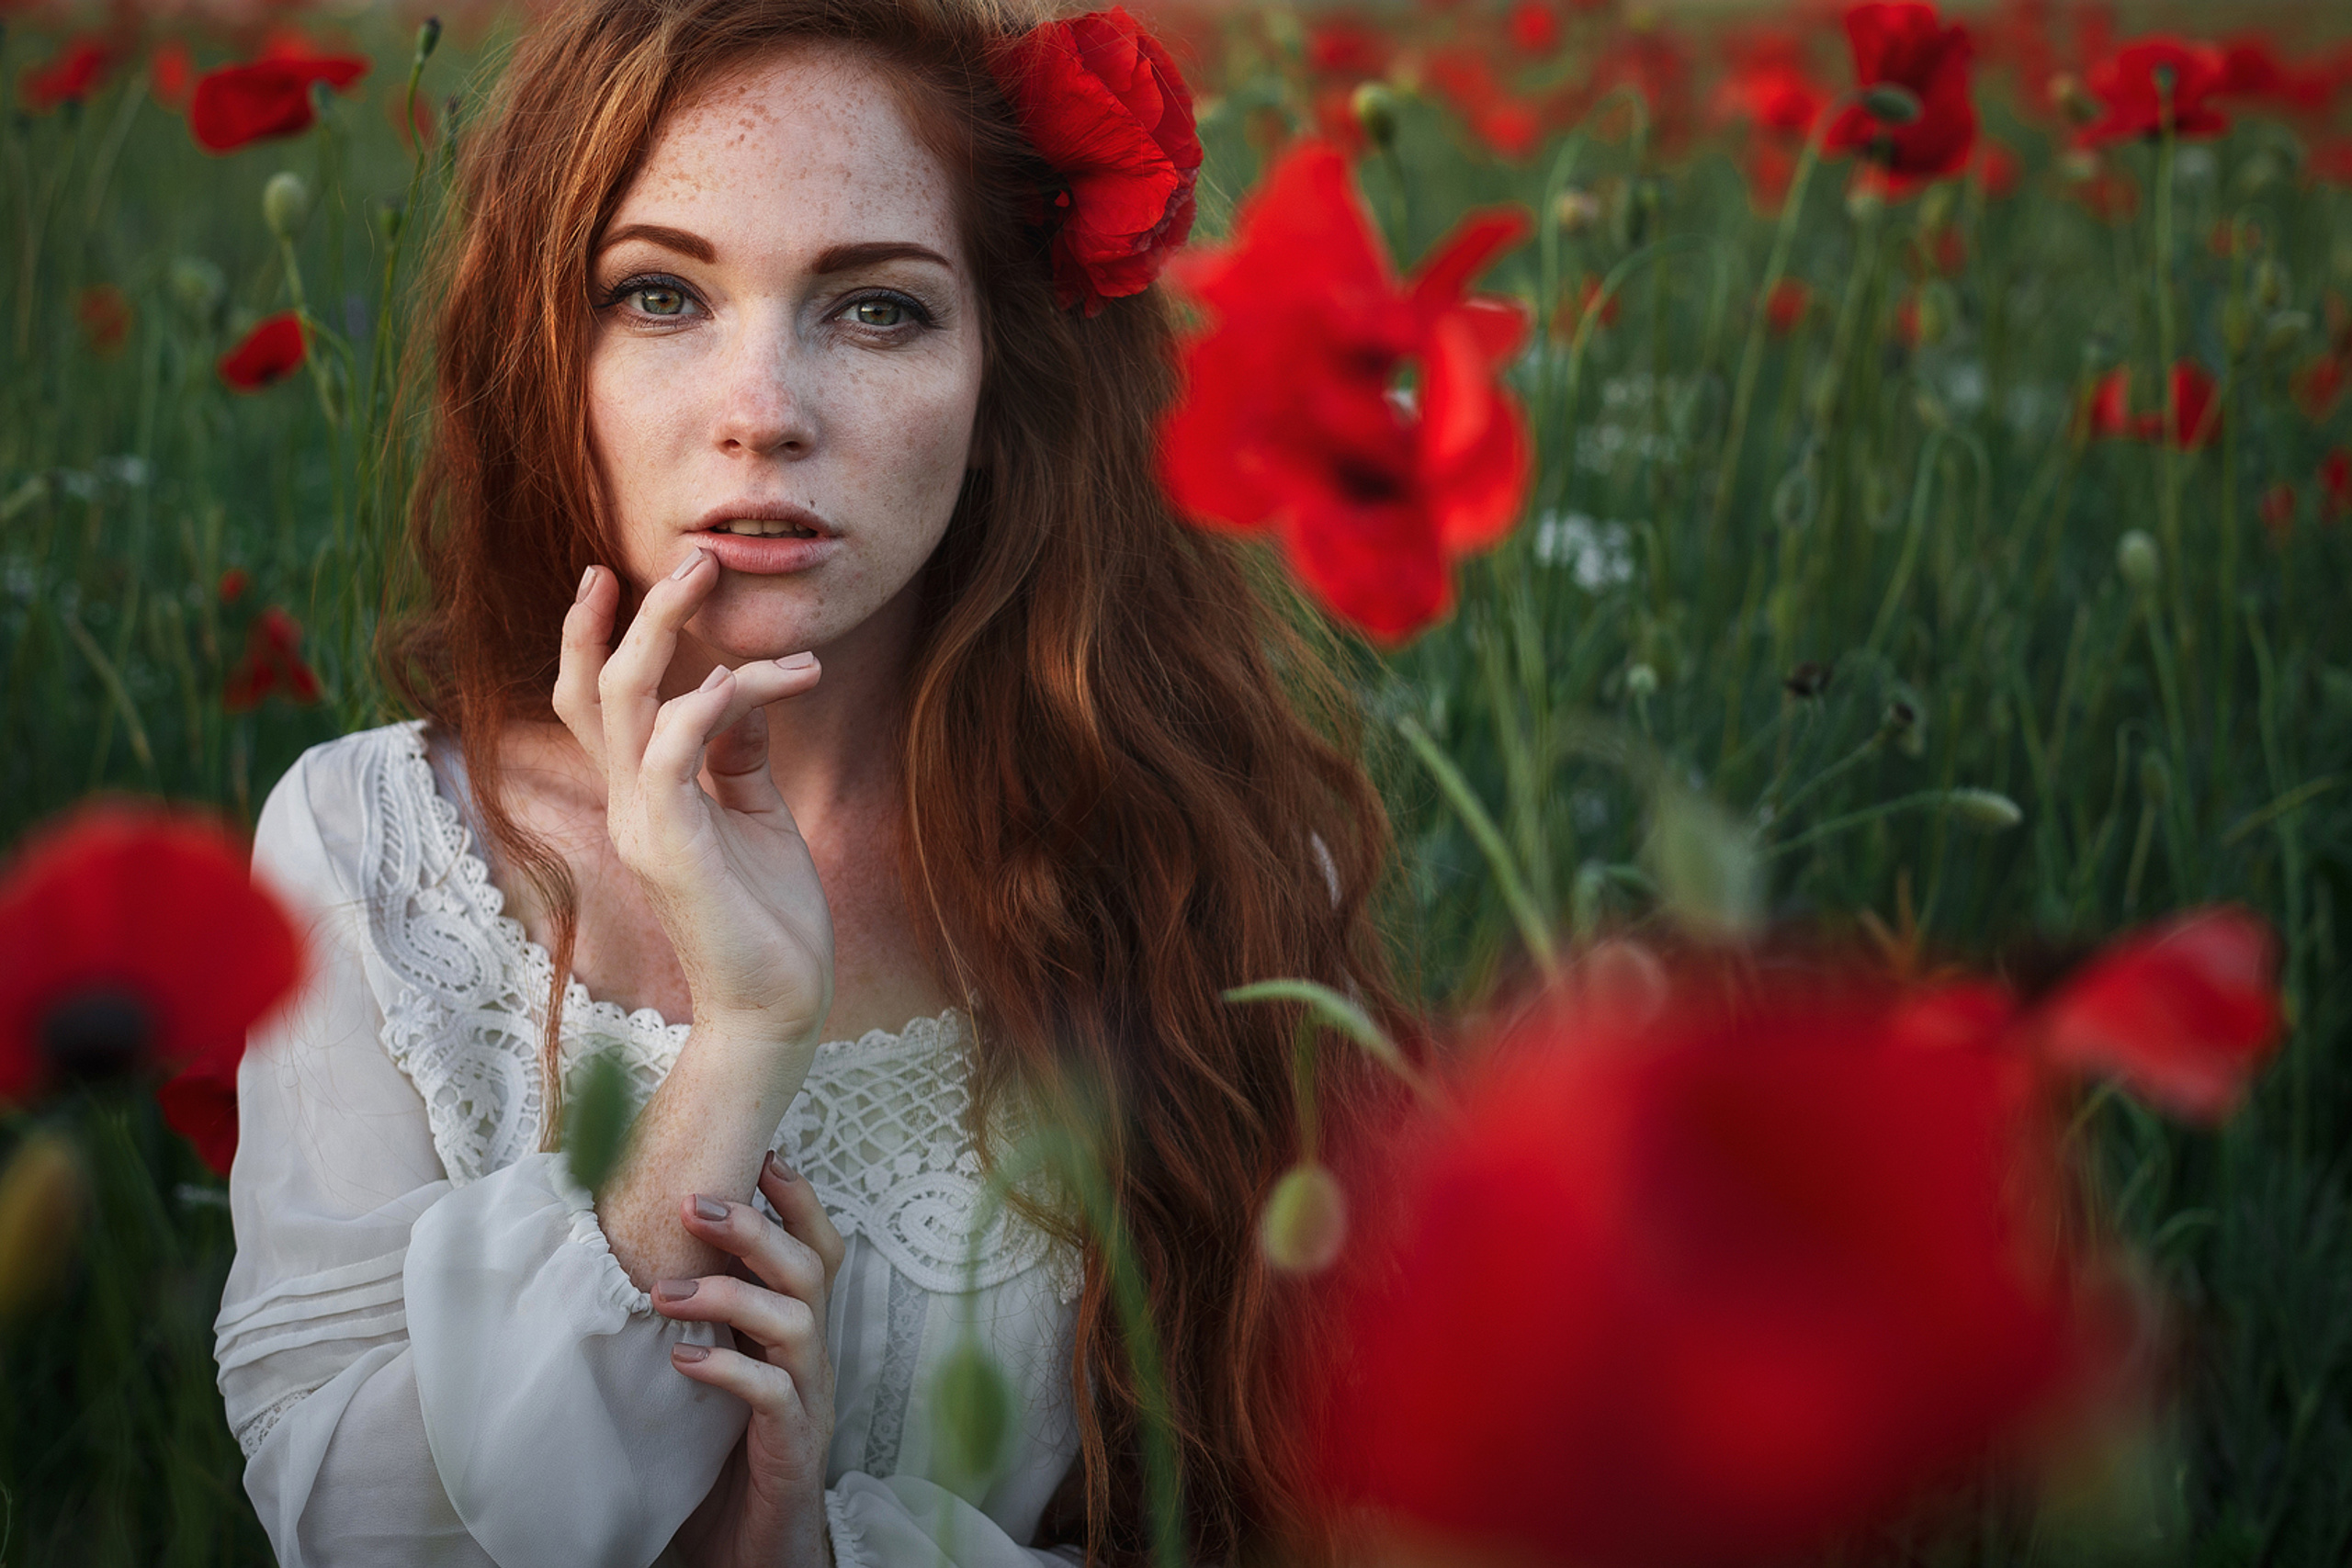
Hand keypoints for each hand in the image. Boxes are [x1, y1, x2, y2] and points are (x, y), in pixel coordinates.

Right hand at [553, 554, 833, 1052]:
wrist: (778, 1007)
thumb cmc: (770, 918)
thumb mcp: (757, 815)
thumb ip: (737, 754)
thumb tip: (738, 688)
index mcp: (642, 796)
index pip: (594, 702)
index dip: (591, 636)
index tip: (614, 573)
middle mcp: (627, 804)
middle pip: (597, 686)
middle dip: (633, 613)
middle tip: (688, 556)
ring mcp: (641, 823)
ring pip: (626, 700)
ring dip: (670, 630)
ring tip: (720, 580)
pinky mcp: (671, 846)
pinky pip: (675, 748)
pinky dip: (715, 700)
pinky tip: (772, 679)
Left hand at [661, 1151, 846, 1567]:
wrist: (752, 1553)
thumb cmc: (722, 1459)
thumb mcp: (711, 1375)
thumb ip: (697, 1323)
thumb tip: (634, 1257)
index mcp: (797, 1333)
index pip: (816, 1248)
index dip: (797, 1200)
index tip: (759, 1155)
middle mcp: (813, 1357)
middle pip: (810, 1268)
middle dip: (756, 1226)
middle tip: (692, 1204)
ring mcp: (809, 1400)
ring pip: (797, 1320)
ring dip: (731, 1295)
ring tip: (663, 1295)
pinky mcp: (793, 1445)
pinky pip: (772, 1394)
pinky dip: (729, 1369)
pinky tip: (684, 1362)